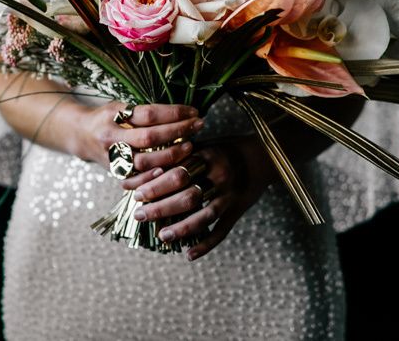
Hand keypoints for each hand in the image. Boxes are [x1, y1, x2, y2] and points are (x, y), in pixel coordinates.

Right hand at [75, 101, 204, 173]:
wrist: (80, 135)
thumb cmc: (106, 117)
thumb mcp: (119, 105)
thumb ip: (143, 111)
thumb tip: (179, 112)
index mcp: (112, 116)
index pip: (148, 114)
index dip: (173, 113)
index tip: (193, 111)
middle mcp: (111, 138)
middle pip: (149, 138)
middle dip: (177, 132)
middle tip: (197, 126)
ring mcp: (112, 158)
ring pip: (145, 161)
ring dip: (171, 155)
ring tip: (190, 146)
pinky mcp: (115, 173)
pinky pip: (137, 180)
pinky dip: (155, 176)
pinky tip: (171, 169)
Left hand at [120, 134, 275, 260]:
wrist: (264, 155)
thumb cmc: (226, 148)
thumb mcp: (204, 143)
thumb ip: (179, 154)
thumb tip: (144, 166)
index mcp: (207, 155)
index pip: (176, 171)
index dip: (154, 183)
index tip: (134, 192)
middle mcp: (219, 174)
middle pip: (187, 194)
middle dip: (161, 206)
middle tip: (139, 214)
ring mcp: (230, 194)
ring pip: (204, 215)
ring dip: (181, 228)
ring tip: (161, 236)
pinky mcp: (238, 209)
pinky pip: (222, 230)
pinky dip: (206, 244)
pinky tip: (189, 255)